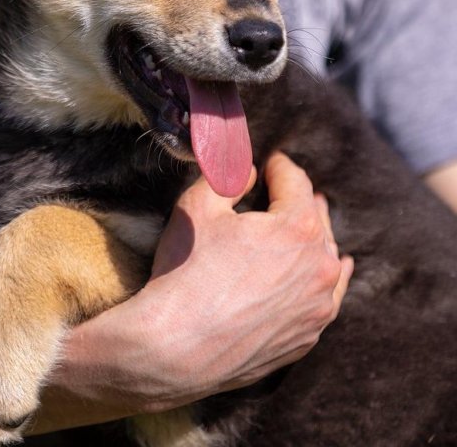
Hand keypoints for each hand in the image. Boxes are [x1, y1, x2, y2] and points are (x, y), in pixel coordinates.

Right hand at [45, 152, 351, 423]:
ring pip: (327, 258)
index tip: (269, 161)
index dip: (279, 166)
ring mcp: (317, 306)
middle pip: (318, 218)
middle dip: (299, 200)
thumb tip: (249, 170)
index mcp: (298, 227)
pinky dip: (324, 277)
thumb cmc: (186, 271)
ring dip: (316, 238)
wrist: (177, 346)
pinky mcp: (307, 335)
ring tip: (308, 226)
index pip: (296, 182)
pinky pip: (327, 297)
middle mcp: (319, 266)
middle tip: (282, 189)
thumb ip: (229, 179)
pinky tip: (330, 271)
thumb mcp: (198, 206)